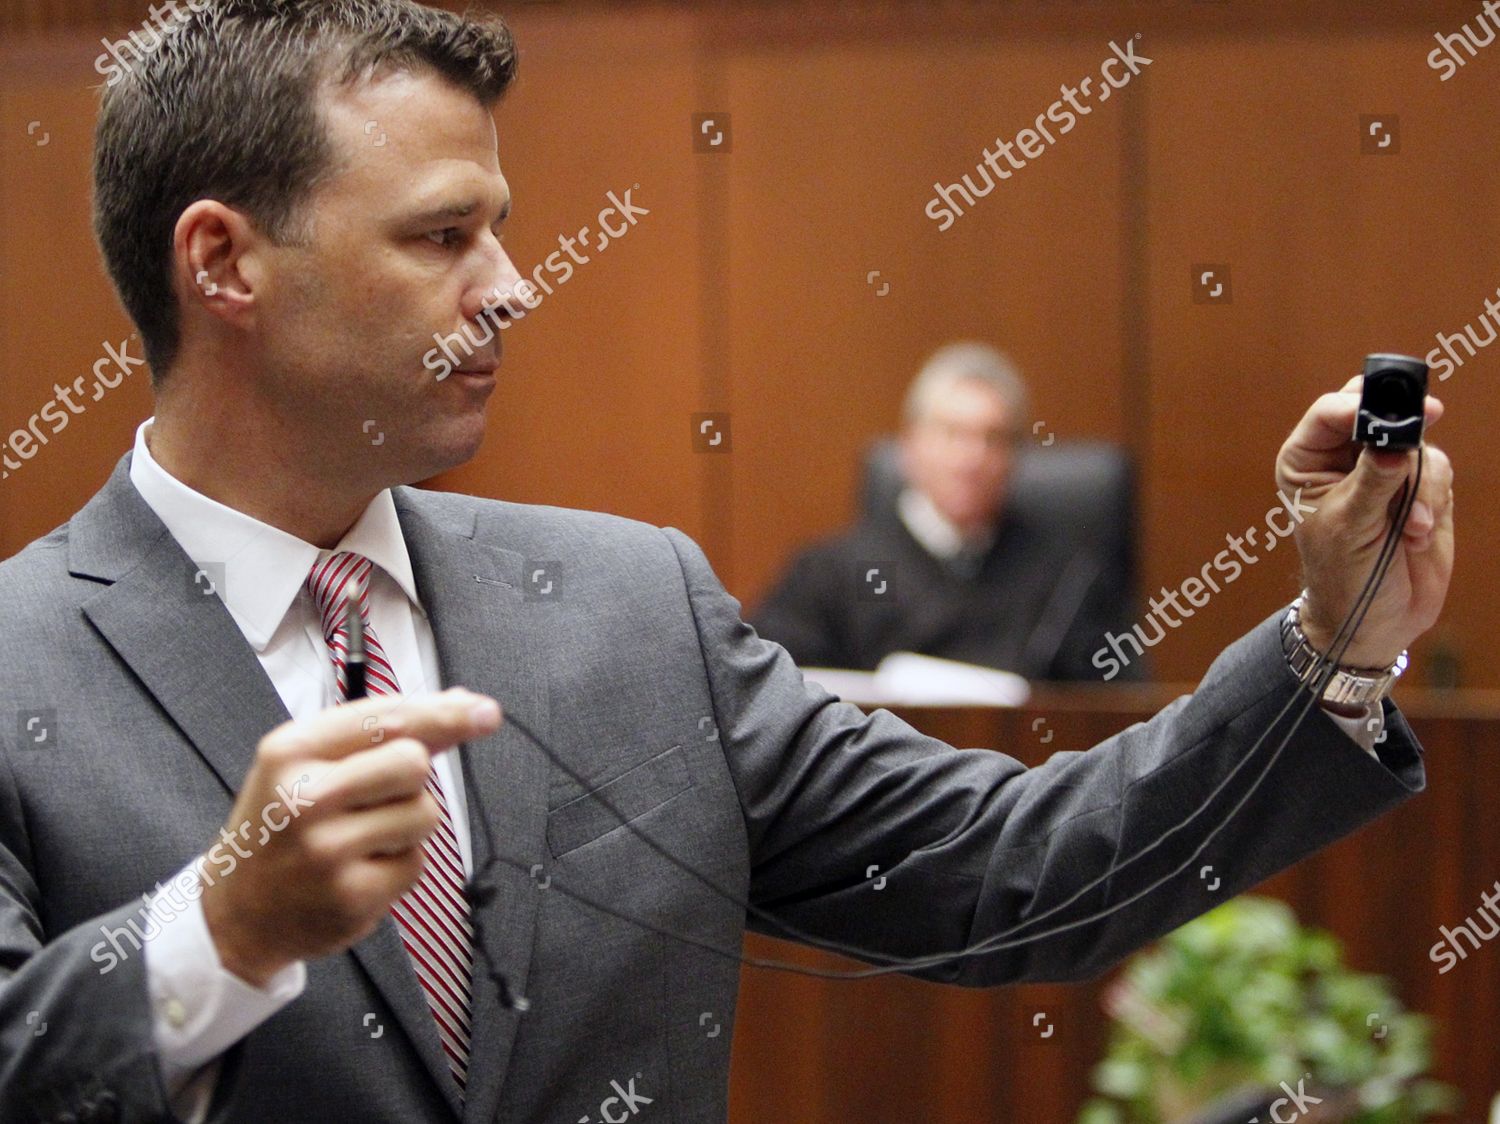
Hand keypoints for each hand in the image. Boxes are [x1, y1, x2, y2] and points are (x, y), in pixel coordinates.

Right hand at [199, 687, 502, 986]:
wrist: (236, 914)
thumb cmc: (281, 827)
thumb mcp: (308, 764)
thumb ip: (382, 732)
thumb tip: (465, 707)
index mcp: (292, 751)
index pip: (386, 718)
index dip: (443, 714)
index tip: (483, 712)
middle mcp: (306, 796)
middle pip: (414, 762)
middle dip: (412, 777)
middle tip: (377, 796)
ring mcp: (328, 850)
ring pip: (424, 813)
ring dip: (407, 823)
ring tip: (361, 837)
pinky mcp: (353, 896)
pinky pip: (417, 862)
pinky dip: (400, 864)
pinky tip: (359, 869)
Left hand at [1276, 378, 1453, 669]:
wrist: (1376, 617)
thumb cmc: (1342, 574)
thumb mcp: (1350, 527)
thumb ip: (1372, 482)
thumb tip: (1393, 446)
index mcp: (1306, 460)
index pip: (1330, 413)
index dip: (1359, 407)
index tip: (1387, 416)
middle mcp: (1343, 457)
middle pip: (1377, 410)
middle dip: (1402, 423)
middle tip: (1428, 413)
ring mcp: (1383, 468)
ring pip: (1416, 443)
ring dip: (1419, 484)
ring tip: (1408, 528)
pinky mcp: (1419, 485)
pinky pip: (1437, 469)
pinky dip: (1433, 499)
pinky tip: (1416, 533)